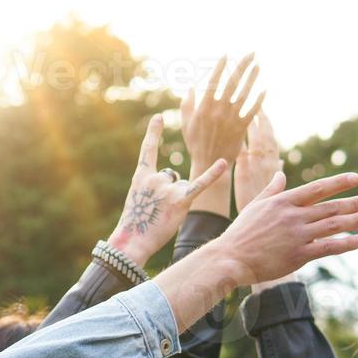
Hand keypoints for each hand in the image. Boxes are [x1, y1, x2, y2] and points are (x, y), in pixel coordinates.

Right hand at [106, 113, 229, 266]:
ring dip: (177, 200)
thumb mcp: (137, 199)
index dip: (153, 133)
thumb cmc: (136, 224)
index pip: (147, 150)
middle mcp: (155, 178)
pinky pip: (199, 185)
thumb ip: (153, 185)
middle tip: (157, 210)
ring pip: (181, 186)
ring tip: (165, 215)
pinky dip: (212, 174)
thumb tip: (173, 179)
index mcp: (141, 176)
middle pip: (171, 176)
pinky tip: (223, 163)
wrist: (133, 240)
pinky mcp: (181, 201)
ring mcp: (168, 189)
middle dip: (168, 192)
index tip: (158, 117)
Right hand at [182, 55, 263, 214]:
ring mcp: (231, 118)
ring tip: (258, 66)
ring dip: (252, 78)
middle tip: (251, 53)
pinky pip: (252, 111)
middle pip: (233, 82)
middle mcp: (219, 110)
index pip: (214, 81)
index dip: (221, 66)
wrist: (209, 163)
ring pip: (244, 93)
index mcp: (204, 106)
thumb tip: (192, 86)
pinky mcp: (241, 128)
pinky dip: (259, 101)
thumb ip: (187, 103)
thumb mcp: (186, 122)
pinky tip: (265, 90)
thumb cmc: (195, 142)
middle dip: (242, 65)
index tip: (227, 54)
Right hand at [215, 171, 357, 286]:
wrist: (230, 258)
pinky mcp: (298, 255)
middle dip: (353, 203)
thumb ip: (271, 190)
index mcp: (282, 202)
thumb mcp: (254, 206)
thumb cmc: (240, 233)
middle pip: (330, 206)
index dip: (338, 183)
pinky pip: (329, 247)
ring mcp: (297, 235)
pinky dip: (347, 243)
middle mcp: (292, 216)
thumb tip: (281, 173)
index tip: (355, 179)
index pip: (316, 189)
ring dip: (356, 220)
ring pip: (333, 225)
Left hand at [234, 109, 285, 213]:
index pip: (270, 139)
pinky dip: (240, 140)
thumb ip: (275, 172)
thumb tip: (281, 162)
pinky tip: (234, 129)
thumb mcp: (271, 188)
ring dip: (250, 125)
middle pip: (264, 135)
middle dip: (259, 118)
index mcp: (272, 165)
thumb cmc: (262, 208)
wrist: (255, 224)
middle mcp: (266, 163)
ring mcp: (256, 166)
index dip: (266, 124)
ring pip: (254, 140)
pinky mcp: (244, 172)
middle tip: (253, 104)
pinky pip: (242, 151)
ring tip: (242, 111)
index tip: (261, 110)